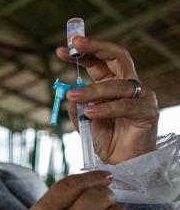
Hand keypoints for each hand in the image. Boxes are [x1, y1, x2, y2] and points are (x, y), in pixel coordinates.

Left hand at [56, 37, 158, 163]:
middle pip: (117, 56)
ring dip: (91, 90)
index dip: (83, 53)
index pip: (100, 61)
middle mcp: (129, 85)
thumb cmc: (104, 140)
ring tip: (72, 96)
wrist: (121, 164)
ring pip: (116, 85)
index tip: (62, 50)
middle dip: (94, 48)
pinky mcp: (147, 112)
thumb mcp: (83, 120)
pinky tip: (89, 113)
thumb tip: (68, 91)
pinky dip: (104, 109)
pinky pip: (124, 106)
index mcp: (113, 84)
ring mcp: (141, 97)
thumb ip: (76, 106)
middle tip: (74, 45)